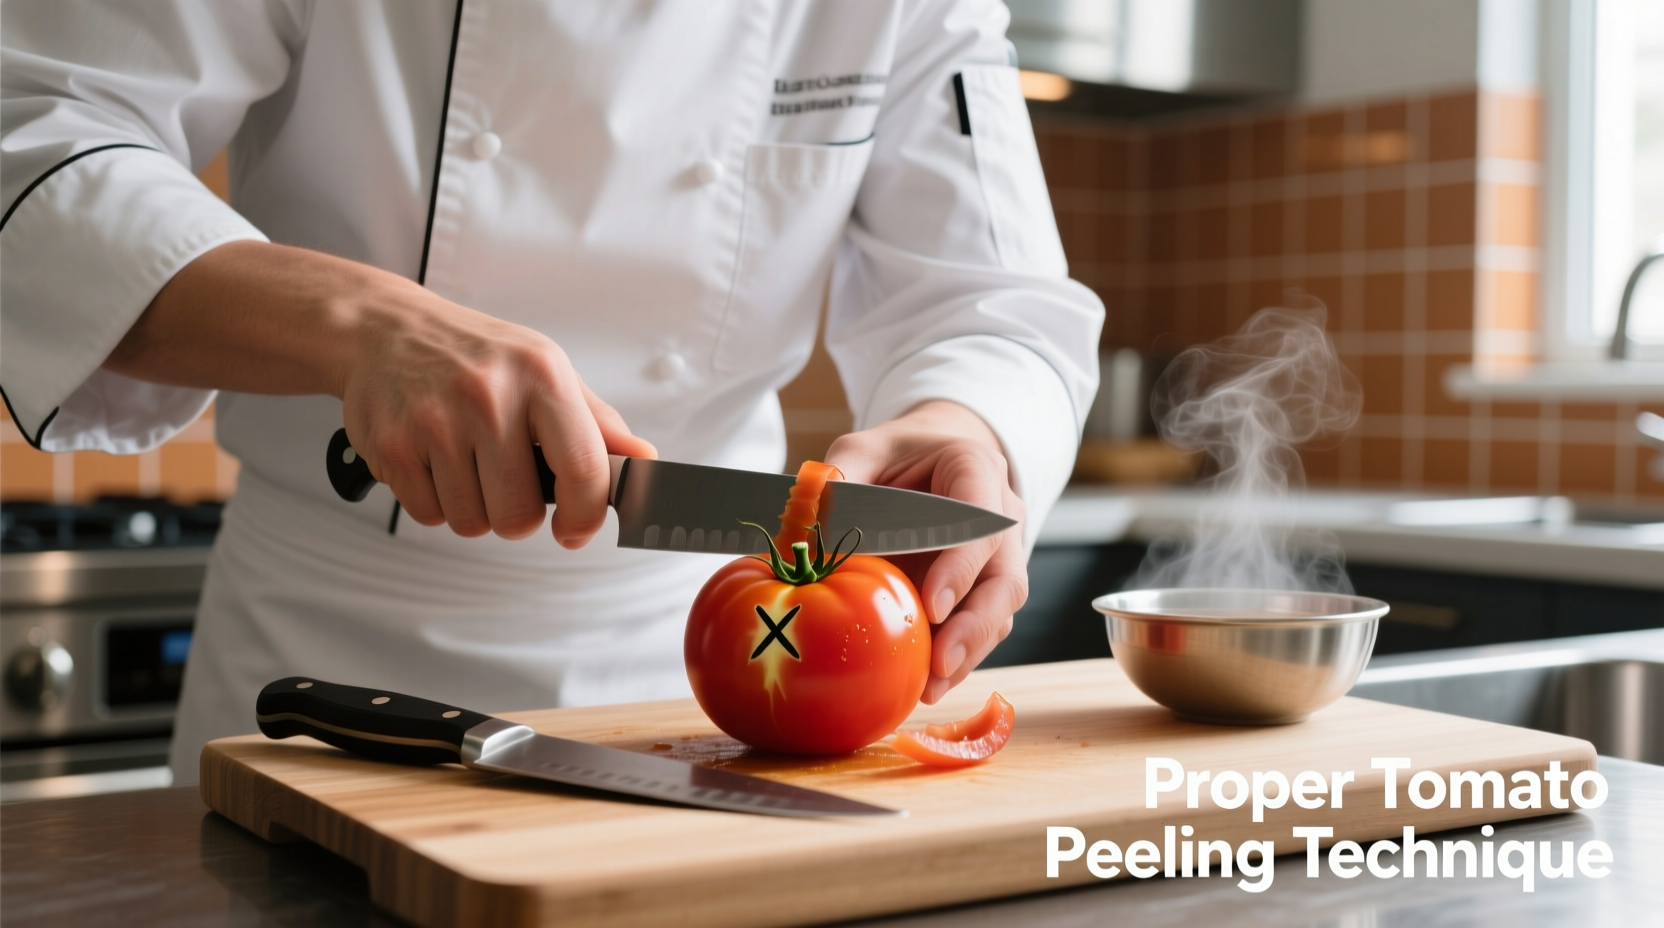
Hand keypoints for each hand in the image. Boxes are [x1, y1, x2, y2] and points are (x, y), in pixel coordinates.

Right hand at [337, 284, 654, 546]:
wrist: (385, 329)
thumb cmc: (477, 355)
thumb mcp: (545, 370)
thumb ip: (597, 423)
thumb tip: (645, 462)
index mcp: (540, 375)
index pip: (582, 469)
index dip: (586, 516)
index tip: (576, 529)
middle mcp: (489, 396)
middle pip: (518, 516)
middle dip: (517, 515)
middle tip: (506, 481)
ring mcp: (435, 421)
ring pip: (472, 522)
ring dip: (474, 508)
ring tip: (466, 463)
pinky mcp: (393, 446)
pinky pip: (429, 515)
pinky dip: (436, 501)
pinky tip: (434, 461)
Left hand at [822, 401, 1025, 703]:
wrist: (927, 461)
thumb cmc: (894, 457)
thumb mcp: (861, 450)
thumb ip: (839, 477)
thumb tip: (805, 529)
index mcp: (976, 470)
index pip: (982, 520)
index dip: (962, 565)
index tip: (933, 604)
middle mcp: (1001, 516)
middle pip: (1006, 578)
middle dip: (975, 625)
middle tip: (940, 662)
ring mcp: (999, 557)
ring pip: (1000, 611)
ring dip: (968, 653)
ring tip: (930, 688)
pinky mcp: (984, 590)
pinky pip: (982, 628)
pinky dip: (958, 659)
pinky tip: (927, 685)